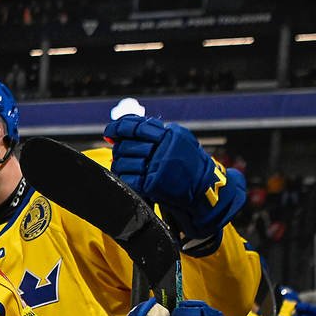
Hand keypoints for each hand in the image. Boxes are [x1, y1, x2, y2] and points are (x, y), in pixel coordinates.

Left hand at [104, 115, 244, 255]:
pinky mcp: (154, 184)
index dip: (119, 127)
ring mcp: (159, 165)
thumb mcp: (178, 142)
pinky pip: (129, 179)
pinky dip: (125, 178)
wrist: (205, 189)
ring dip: (120, 166)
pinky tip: (128, 178)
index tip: (110, 132)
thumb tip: (119, 134)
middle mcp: (165, 147)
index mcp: (170, 134)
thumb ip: (155, 135)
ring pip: (124, 162)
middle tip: (120, 155)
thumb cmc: (188, 166)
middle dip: (120, 151)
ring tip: (125, 168)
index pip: (137, 126)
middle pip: (127, 145)